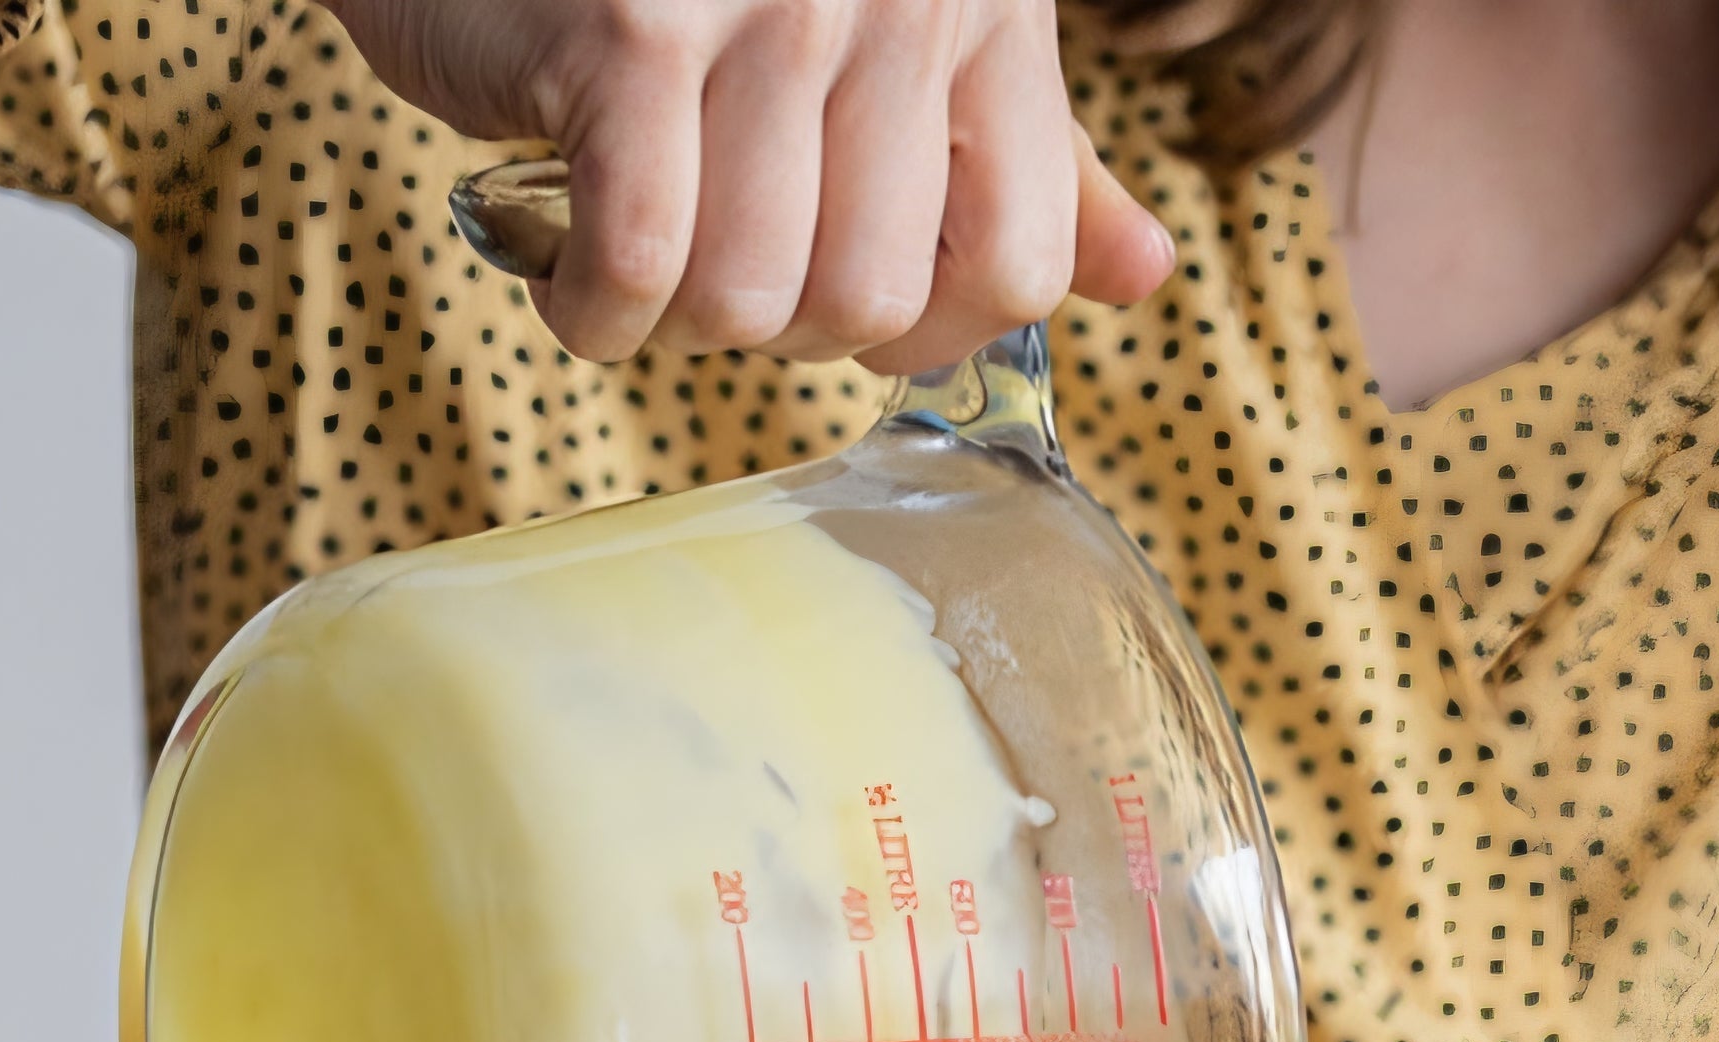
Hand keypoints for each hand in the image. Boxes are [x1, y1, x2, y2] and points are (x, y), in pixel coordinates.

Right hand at [325, 0, 1174, 368]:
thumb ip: (1024, 164)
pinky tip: (572, 270)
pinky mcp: (635, 38)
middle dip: (777, 331)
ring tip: (641, 251)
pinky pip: (639, 266)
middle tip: (715, 264)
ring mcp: (767, 7)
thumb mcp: (903, 53)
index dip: (925, 329)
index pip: (1019, 267)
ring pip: (752, 300)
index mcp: (982, 12)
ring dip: (676, 325)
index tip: (843, 292)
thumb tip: (1146, 273)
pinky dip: (591, 310)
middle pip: (869, 303)